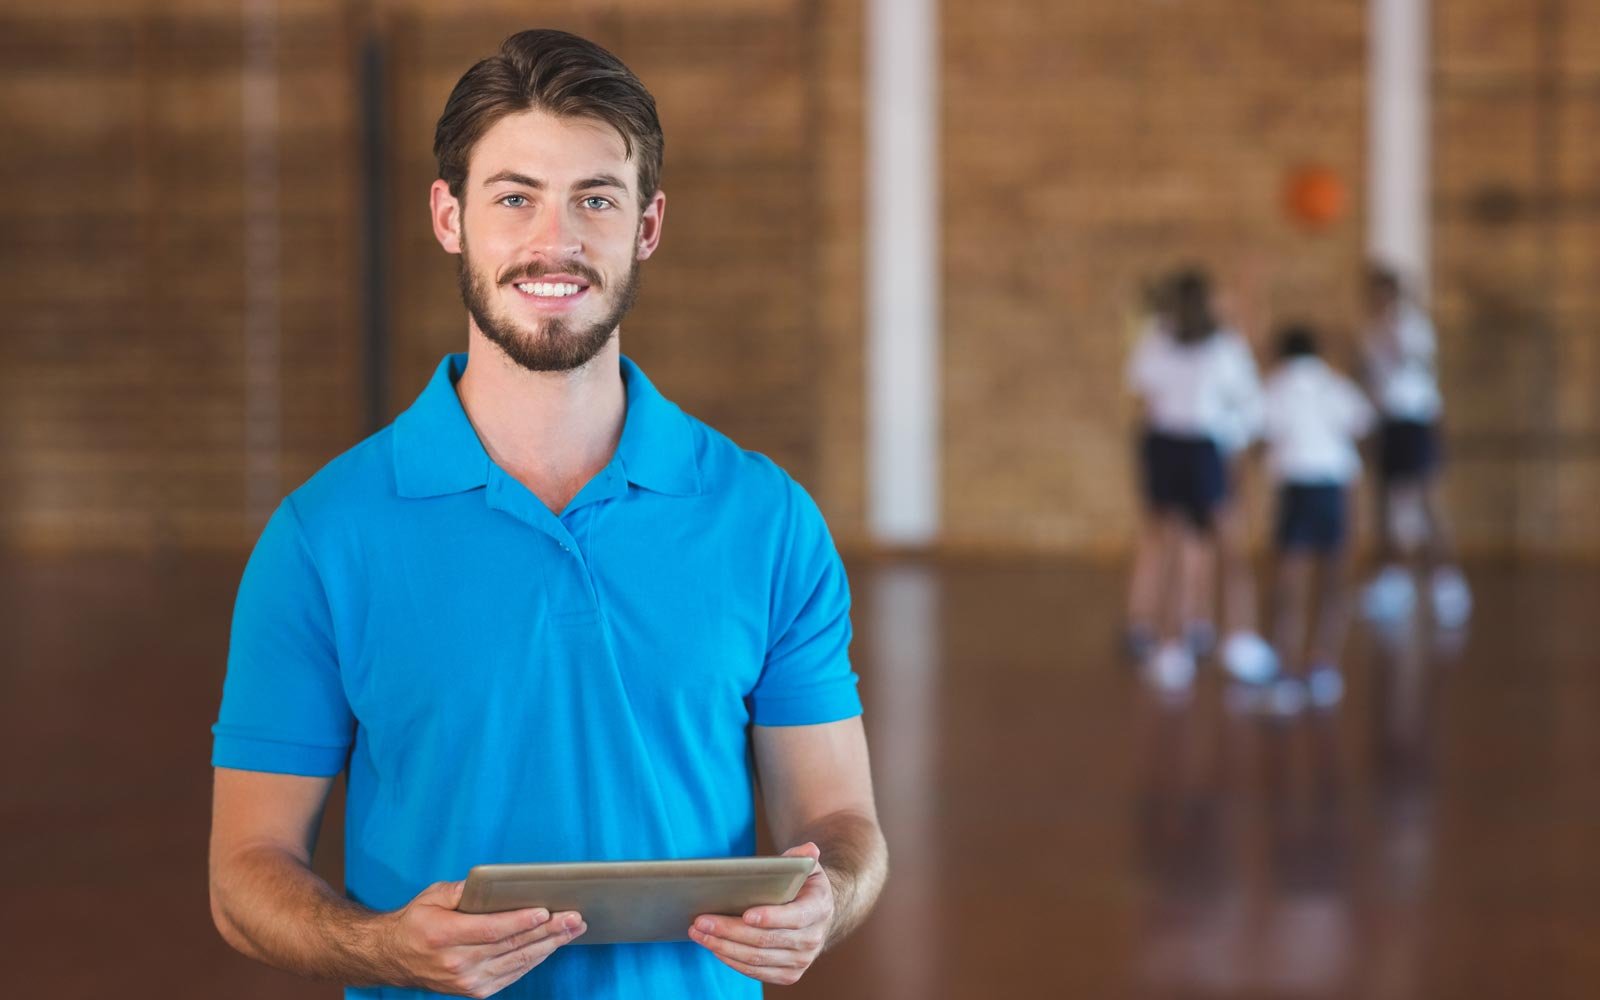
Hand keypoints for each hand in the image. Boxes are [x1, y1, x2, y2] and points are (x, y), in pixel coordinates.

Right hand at [380, 880, 584, 997]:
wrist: (394, 959)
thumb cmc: (416, 922)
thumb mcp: (432, 897)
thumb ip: (462, 891)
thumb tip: (494, 883)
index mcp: (443, 936)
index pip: (491, 930)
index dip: (521, 922)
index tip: (545, 911)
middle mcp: (456, 963)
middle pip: (511, 946)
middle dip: (547, 931)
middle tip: (573, 917)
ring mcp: (467, 981)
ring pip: (517, 962)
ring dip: (549, 945)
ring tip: (572, 929)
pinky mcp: (475, 991)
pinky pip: (513, 974)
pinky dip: (534, 959)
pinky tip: (551, 946)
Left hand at [689, 843, 831, 985]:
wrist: (818, 916)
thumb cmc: (804, 886)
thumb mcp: (807, 867)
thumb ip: (802, 858)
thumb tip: (809, 849)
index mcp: (818, 910)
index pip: (794, 917)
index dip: (770, 918)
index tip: (745, 914)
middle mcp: (812, 939)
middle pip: (766, 940)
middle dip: (730, 931)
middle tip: (701, 920)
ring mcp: (800, 960)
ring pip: (756, 958)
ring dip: (723, 946)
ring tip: (698, 933)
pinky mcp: (787, 975)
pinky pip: (755, 971)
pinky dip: (731, 960)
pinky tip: (713, 946)